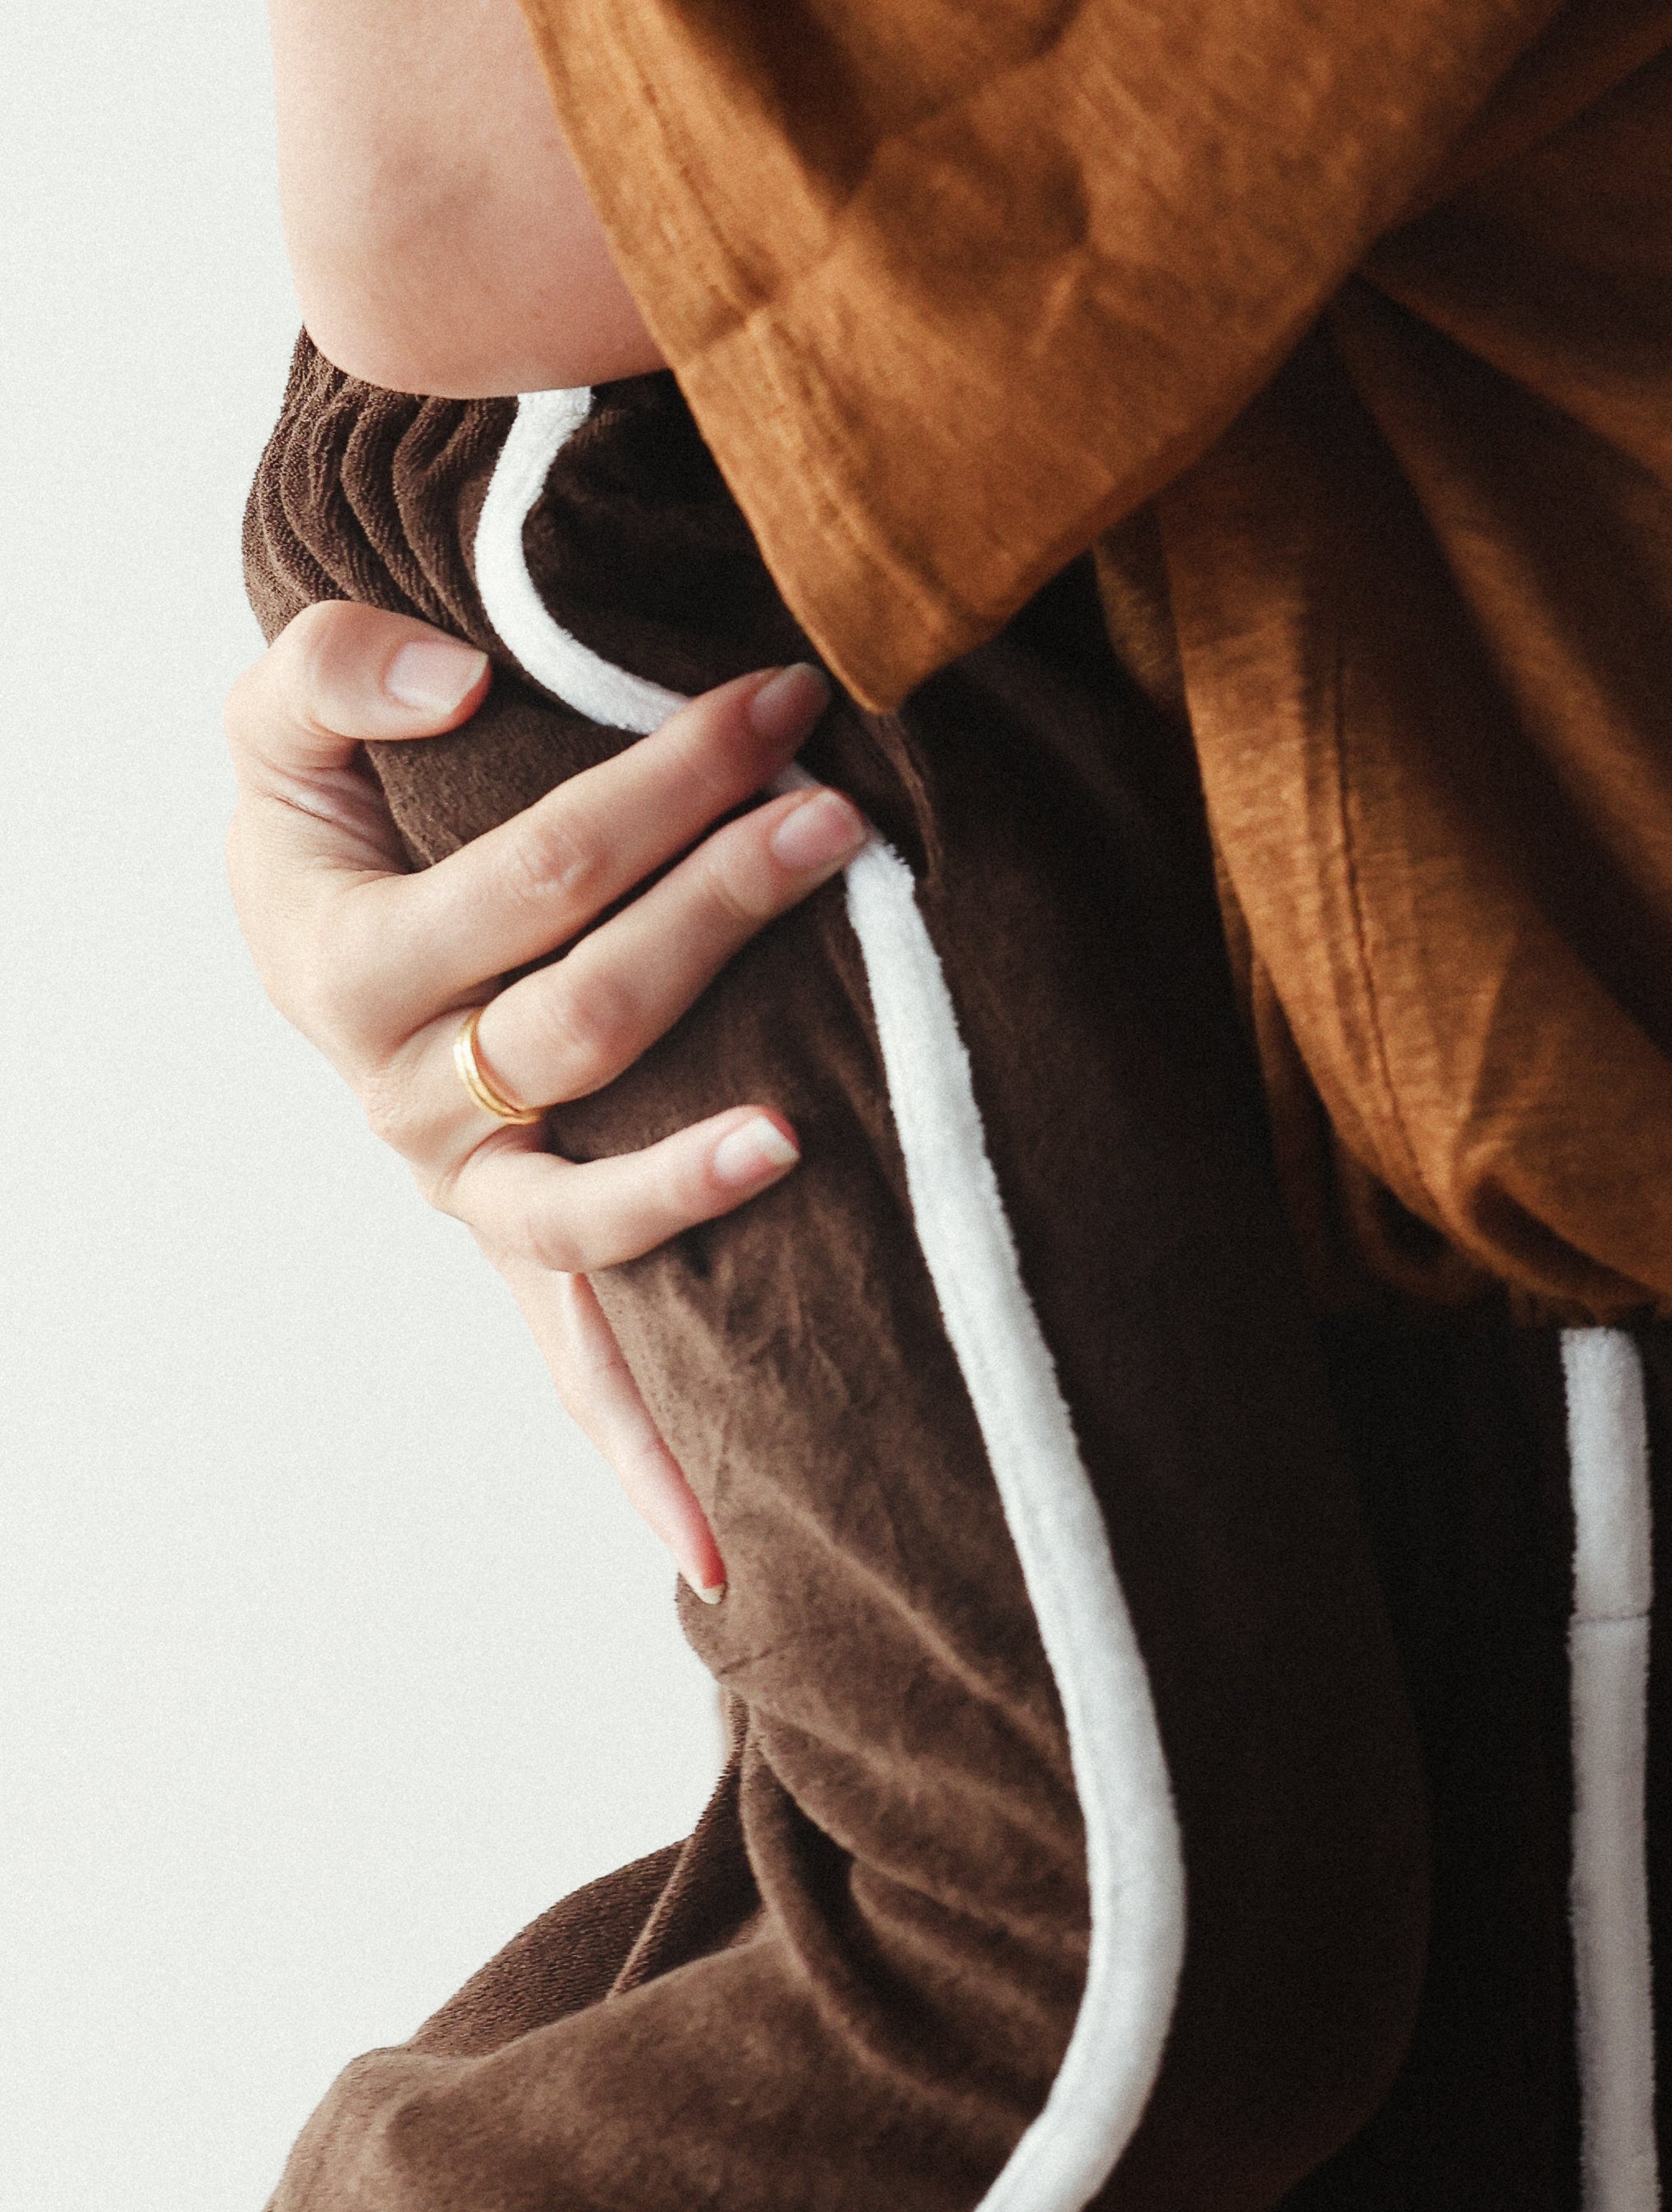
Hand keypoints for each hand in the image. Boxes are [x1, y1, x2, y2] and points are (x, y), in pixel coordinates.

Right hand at [225, 604, 865, 1599]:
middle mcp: (406, 1099)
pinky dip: (637, 1457)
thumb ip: (340, 665)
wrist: (316, 898)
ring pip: (583, 1204)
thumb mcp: (289, 713)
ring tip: (804, 1130)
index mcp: (351, 965)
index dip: (660, 785)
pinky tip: (711, 1546)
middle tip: (842, 816)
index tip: (786, 704)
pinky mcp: (520, 1252)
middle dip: (723, 907)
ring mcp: (468, 1190)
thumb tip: (458, 681)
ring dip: (696, 1172)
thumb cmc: (333, 797)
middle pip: (586, 1016)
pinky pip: (575, 1368)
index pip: (534, 874)